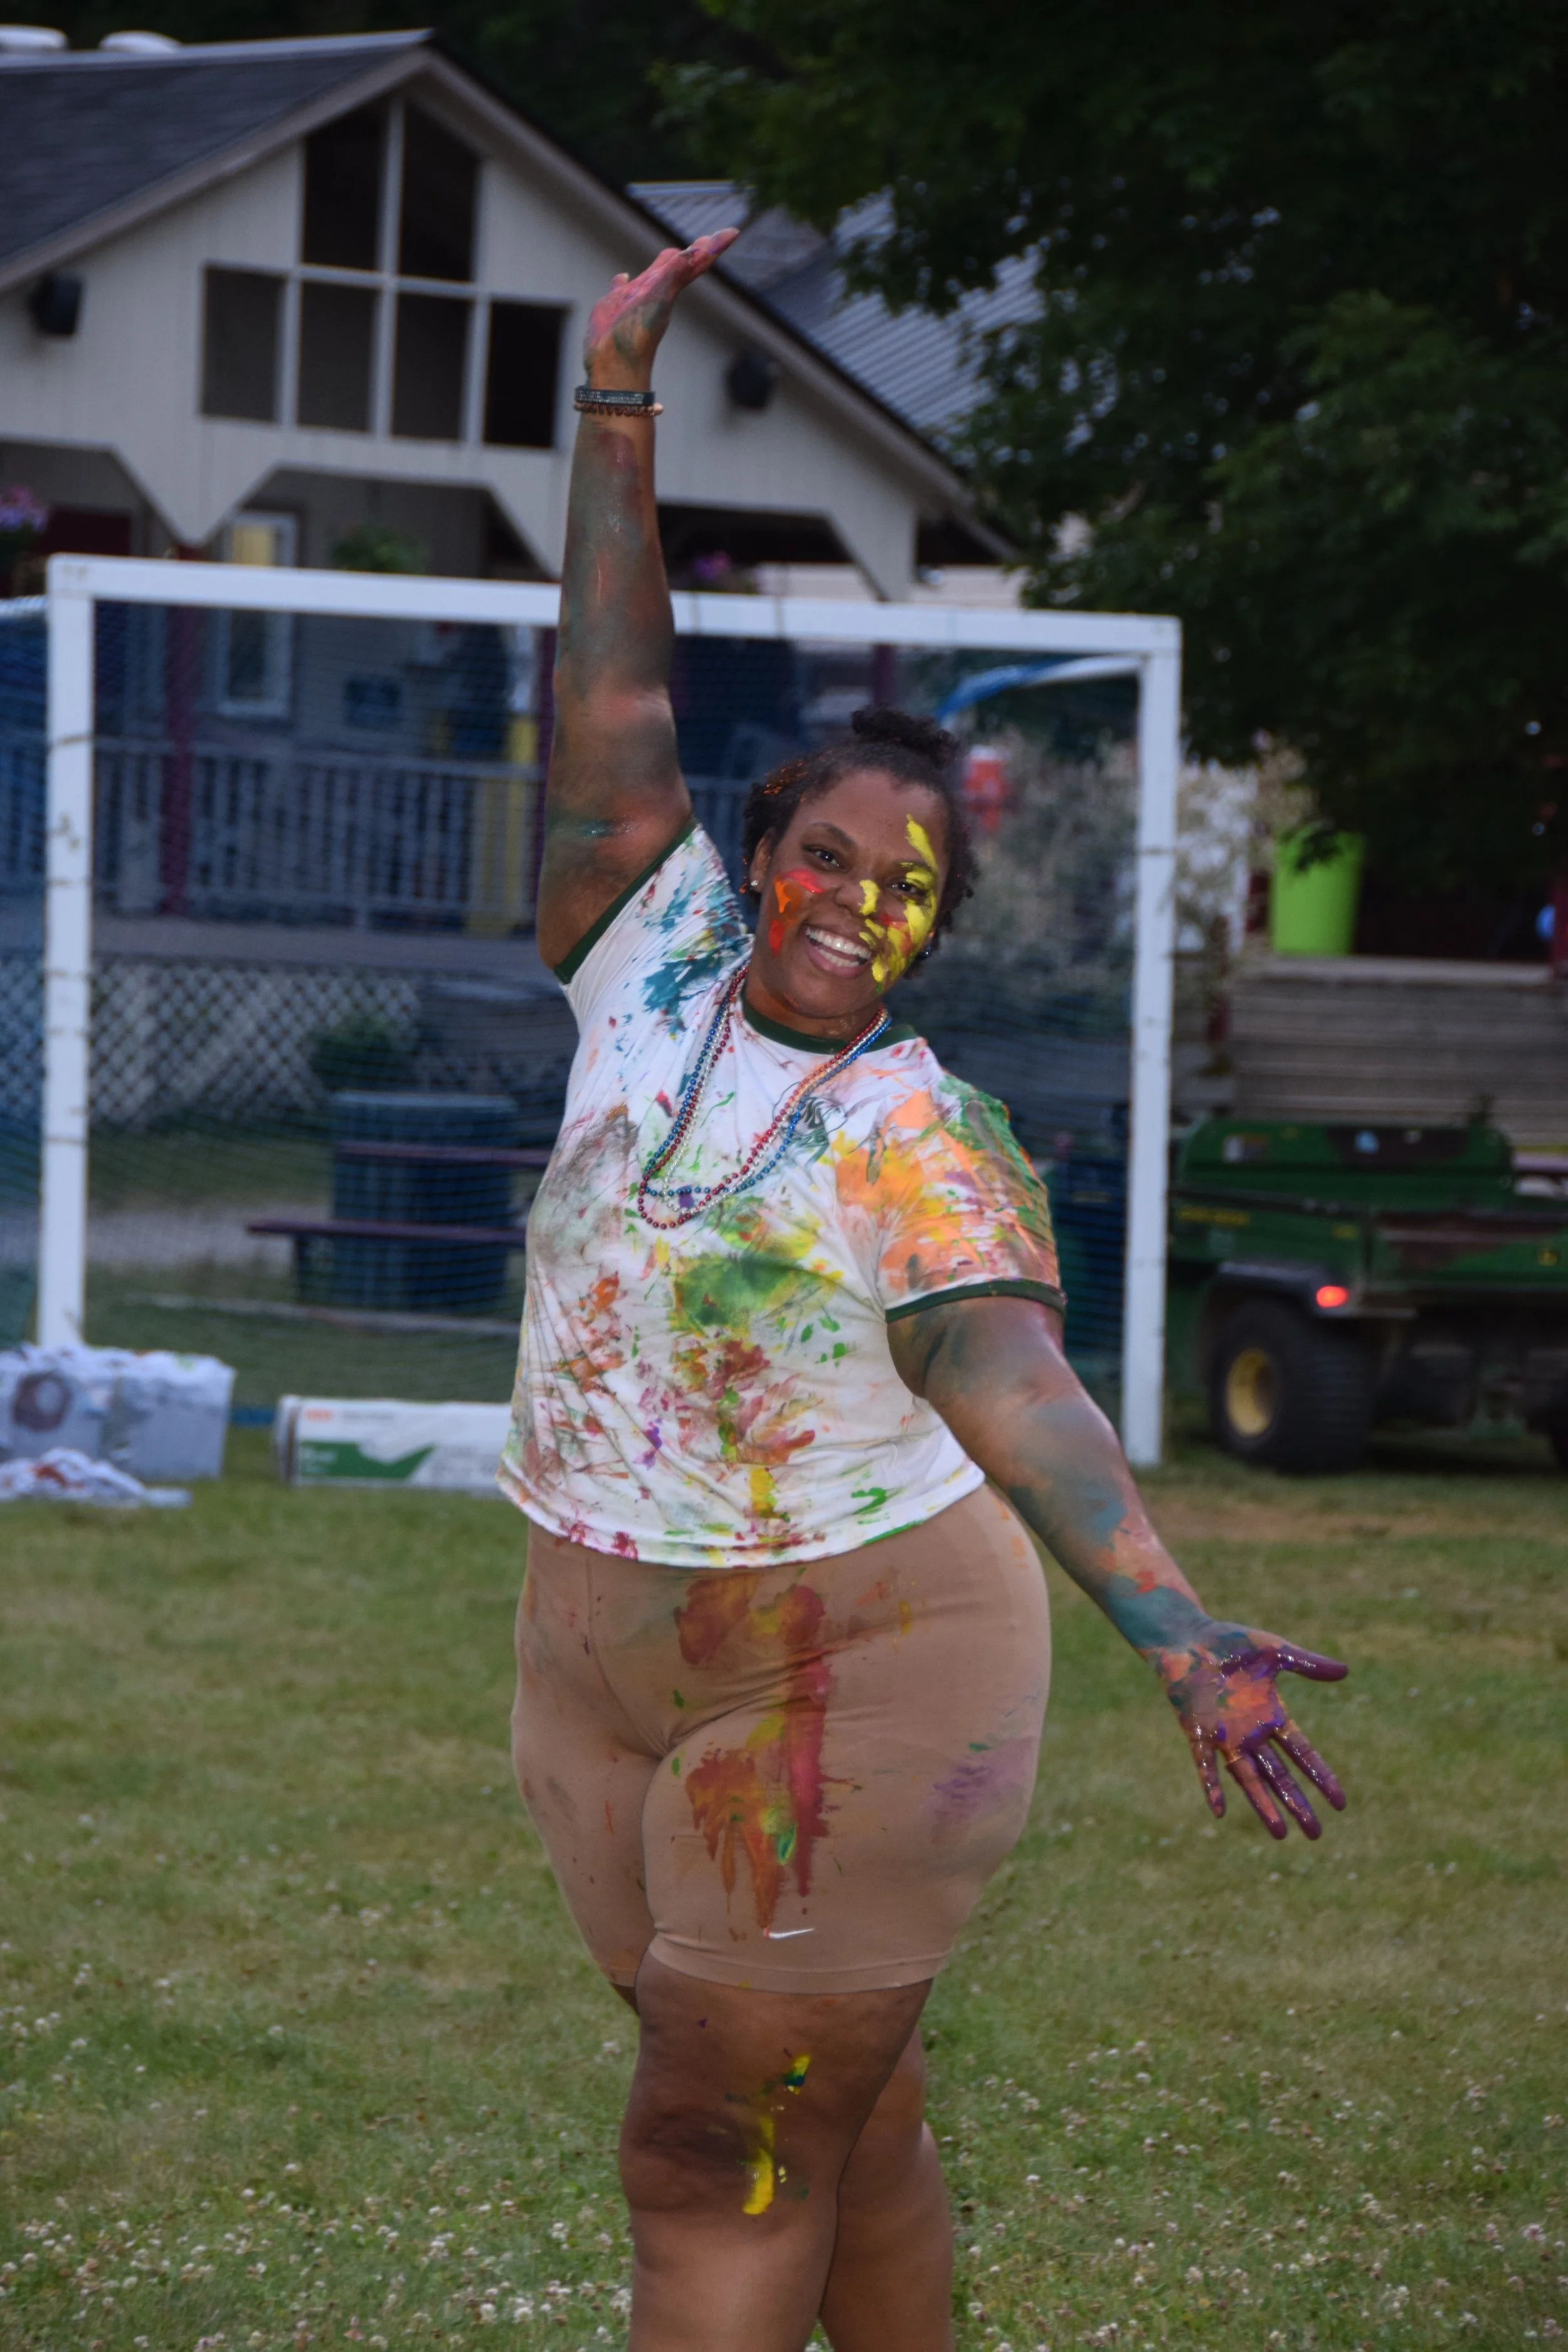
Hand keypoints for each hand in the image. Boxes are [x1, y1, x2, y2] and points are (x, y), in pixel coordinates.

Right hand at [583, 231, 739, 389]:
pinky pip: (621, 289)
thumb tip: (694, 253)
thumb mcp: (658, 299)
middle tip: (709, 240)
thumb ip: (675, 274)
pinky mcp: (614, 306)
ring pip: (652, 275)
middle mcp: (655, 290)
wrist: (614, 363)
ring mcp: (635, 299)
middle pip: (680, 265)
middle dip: (694, 251)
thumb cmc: (637, 334)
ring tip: (672, 253)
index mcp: (669, 287)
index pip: (696, 261)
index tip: (732, 233)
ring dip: (663, 263)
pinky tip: (622, 277)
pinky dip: (622, 282)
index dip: (713, 247)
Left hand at [1156, 1621, 1347, 1839]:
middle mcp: (1251, 1733)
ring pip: (1248, 1779)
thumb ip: (1308, 1663)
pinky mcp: (1198, 1732)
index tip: (1340, 1803)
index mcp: (1271, 1715)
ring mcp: (1225, 1736)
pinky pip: (1206, 1765)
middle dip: (1298, 1804)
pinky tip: (1219, 1810)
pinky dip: (1212, 1786)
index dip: (1321, 1776)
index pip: (1303, 1753)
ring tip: (1281, 1835)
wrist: (1189, 1637)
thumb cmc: (1231, 1643)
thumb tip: (1346, 1671)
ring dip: (1263, 1805)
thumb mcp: (1275, 1652)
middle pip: (1280, 1776)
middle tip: (1316, 1834)